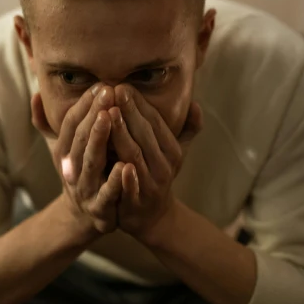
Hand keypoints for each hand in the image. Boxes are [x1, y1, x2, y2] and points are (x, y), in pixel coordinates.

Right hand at [31, 85, 125, 235]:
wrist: (84, 217)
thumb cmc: (79, 172)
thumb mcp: (62, 149)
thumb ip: (48, 124)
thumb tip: (36, 94)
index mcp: (64, 152)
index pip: (71, 123)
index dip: (83, 104)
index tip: (100, 85)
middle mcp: (70, 168)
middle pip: (80, 137)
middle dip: (93, 113)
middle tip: (108, 91)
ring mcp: (84, 188)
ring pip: (90, 161)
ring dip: (99, 138)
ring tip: (110, 116)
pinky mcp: (99, 208)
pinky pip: (107, 193)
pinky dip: (116, 180)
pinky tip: (126, 165)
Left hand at [108, 84, 202, 240]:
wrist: (153, 217)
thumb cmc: (158, 175)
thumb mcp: (174, 152)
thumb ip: (186, 128)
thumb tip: (196, 104)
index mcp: (171, 151)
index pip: (155, 122)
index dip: (140, 104)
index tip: (123, 85)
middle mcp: (164, 166)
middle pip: (145, 134)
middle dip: (129, 111)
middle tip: (114, 91)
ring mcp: (150, 184)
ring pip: (135, 155)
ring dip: (122, 135)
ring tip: (108, 114)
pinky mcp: (136, 201)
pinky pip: (132, 187)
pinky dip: (127, 177)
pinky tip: (118, 163)